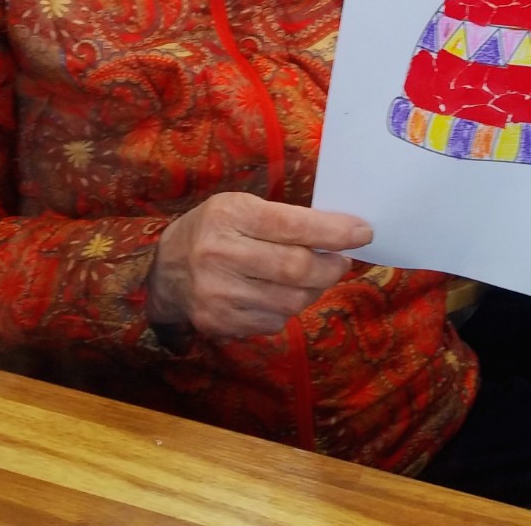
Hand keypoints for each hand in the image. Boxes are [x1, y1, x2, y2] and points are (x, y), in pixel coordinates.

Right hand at [146, 192, 371, 339]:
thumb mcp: (241, 207)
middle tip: (342, 261)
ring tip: (313, 277)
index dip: (334, 231)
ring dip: (314, 290)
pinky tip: (282, 293)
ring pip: (290, 302)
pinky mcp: (219, 324)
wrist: (166, 270)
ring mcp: (218, 295)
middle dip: (331, 267)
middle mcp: (220, 255)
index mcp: (229, 215)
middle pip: (296, 270)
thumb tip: (340, 233)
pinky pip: (274, 321)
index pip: (292, 226)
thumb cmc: (214, 228)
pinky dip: (289, 308)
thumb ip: (283, 218)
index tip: (363, 232)